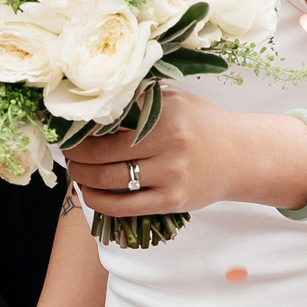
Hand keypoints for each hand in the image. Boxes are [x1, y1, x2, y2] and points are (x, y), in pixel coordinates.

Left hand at [64, 88, 306, 221]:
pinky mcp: (172, 201)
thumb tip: (91, 101)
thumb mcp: (174, 100)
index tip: (66, 130)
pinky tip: (90, 193)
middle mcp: (169, 146)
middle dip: (76, 156)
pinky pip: (124, 207)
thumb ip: (139, 99)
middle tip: (66, 152)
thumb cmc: (202, 124)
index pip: (108, 123)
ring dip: (83, 178)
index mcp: (166, 115)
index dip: (80, 130)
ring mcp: (171, 176)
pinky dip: (100, 202)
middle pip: (102, 154)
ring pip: (109, 182)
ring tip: (75, 171)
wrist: (240, 156)